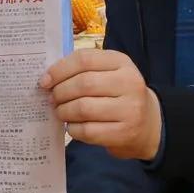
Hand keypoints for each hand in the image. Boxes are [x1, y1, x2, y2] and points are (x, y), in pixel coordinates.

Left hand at [40, 49, 161, 160]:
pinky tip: (72, 126)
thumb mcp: (108, 73)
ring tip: (61, 112)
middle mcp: (129, 82)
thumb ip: (82, 70)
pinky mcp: (124, 133)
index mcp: (121, 62)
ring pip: (83, 108)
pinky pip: (88, 131)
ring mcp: (129, 109)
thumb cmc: (118, 94)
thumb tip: (47, 79)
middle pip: (83, 84)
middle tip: (52, 99)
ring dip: (64, 111)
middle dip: (60, 92)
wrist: (148, 123)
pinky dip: (73, 129)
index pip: (84, 59)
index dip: (59, 70)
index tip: (44, 81)